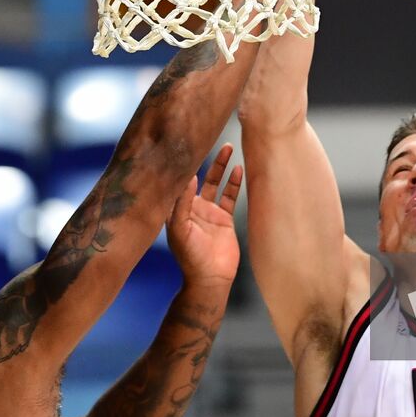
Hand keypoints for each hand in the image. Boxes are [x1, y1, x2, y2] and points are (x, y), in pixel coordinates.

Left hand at [167, 144, 243, 286]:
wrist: (211, 279)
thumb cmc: (190, 257)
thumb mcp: (180, 229)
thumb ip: (182, 203)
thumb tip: (187, 177)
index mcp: (177, 209)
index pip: (178, 180)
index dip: (181, 163)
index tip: (185, 142)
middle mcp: (192, 207)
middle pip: (198, 176)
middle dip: (203, 158)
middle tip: (208, 137)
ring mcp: (209, 212)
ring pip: (216, 182)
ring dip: (221, 166)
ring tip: (228, 147)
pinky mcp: (225, 218)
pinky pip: (230, 195)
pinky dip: (234, 182)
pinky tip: (238, 168)